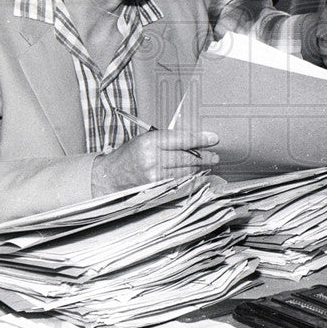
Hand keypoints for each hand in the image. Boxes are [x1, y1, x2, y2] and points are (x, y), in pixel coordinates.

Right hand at [90, 129, 218, 195]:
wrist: (111, 175)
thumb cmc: (130, 154)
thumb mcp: (146, 139)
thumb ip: (168, 140)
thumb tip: (195, 142)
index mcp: (150, 141)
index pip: (182, 139)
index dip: (200, 139)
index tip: (213, 139)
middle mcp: (152, 159)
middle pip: (187, 158)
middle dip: (205, 157)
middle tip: (215, 156)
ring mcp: (154, 176)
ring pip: (185, 172)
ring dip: (200, 169)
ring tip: (209, 165)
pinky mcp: (156, 188)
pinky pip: (179, 183)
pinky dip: (190, 179)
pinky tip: (197, 176)